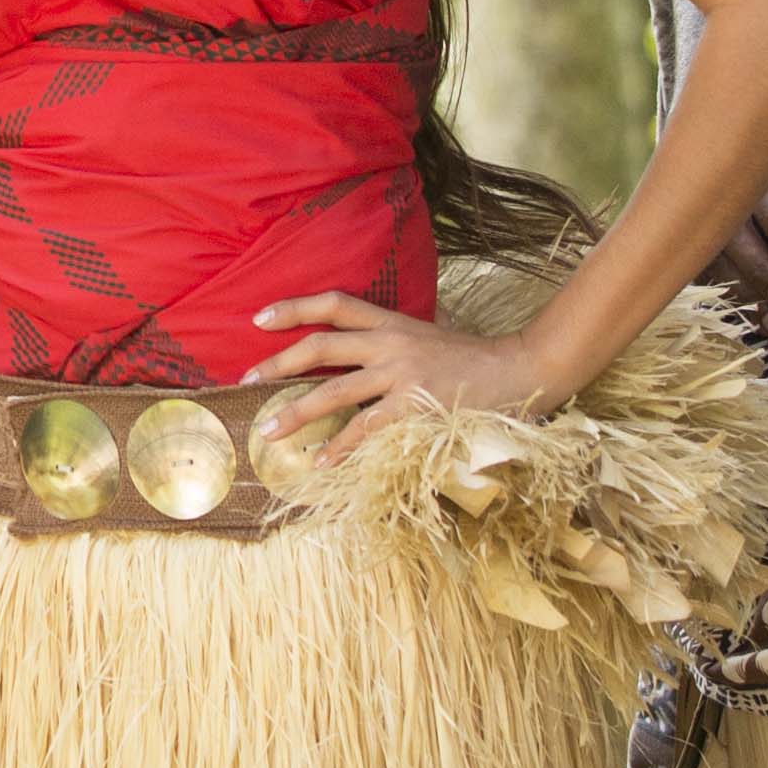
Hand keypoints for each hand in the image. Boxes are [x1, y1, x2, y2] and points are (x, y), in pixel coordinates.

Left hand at [249, 290, 565, 456]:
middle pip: (320, 346)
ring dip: (296, 412)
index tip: (258, 318)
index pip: (335, 304)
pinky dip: (340, 447)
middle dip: (278, 363)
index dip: (293, 307)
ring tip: (268, 430)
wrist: (521, 369)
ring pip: (334, 391)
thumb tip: (362, 351)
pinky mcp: (415, 405)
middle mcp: (391, 342)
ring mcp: (402, 373)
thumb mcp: (429, 338)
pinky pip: (367, 428)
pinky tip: (320, 462)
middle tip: (245, 380)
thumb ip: (395, 341)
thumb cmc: (475, 359)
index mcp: (393, 322)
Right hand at [708, 151, 767, 347]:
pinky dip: (740, 302)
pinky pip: (716, 279)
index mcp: (742, 167)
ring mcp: (704, 225)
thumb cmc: (761, 128)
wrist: (709, 134)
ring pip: (721, 264)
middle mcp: (718, 198)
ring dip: (750, 290)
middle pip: (733, 239)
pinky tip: (763, 323)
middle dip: (761, 269)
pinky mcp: (701, 246)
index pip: (755, 195)